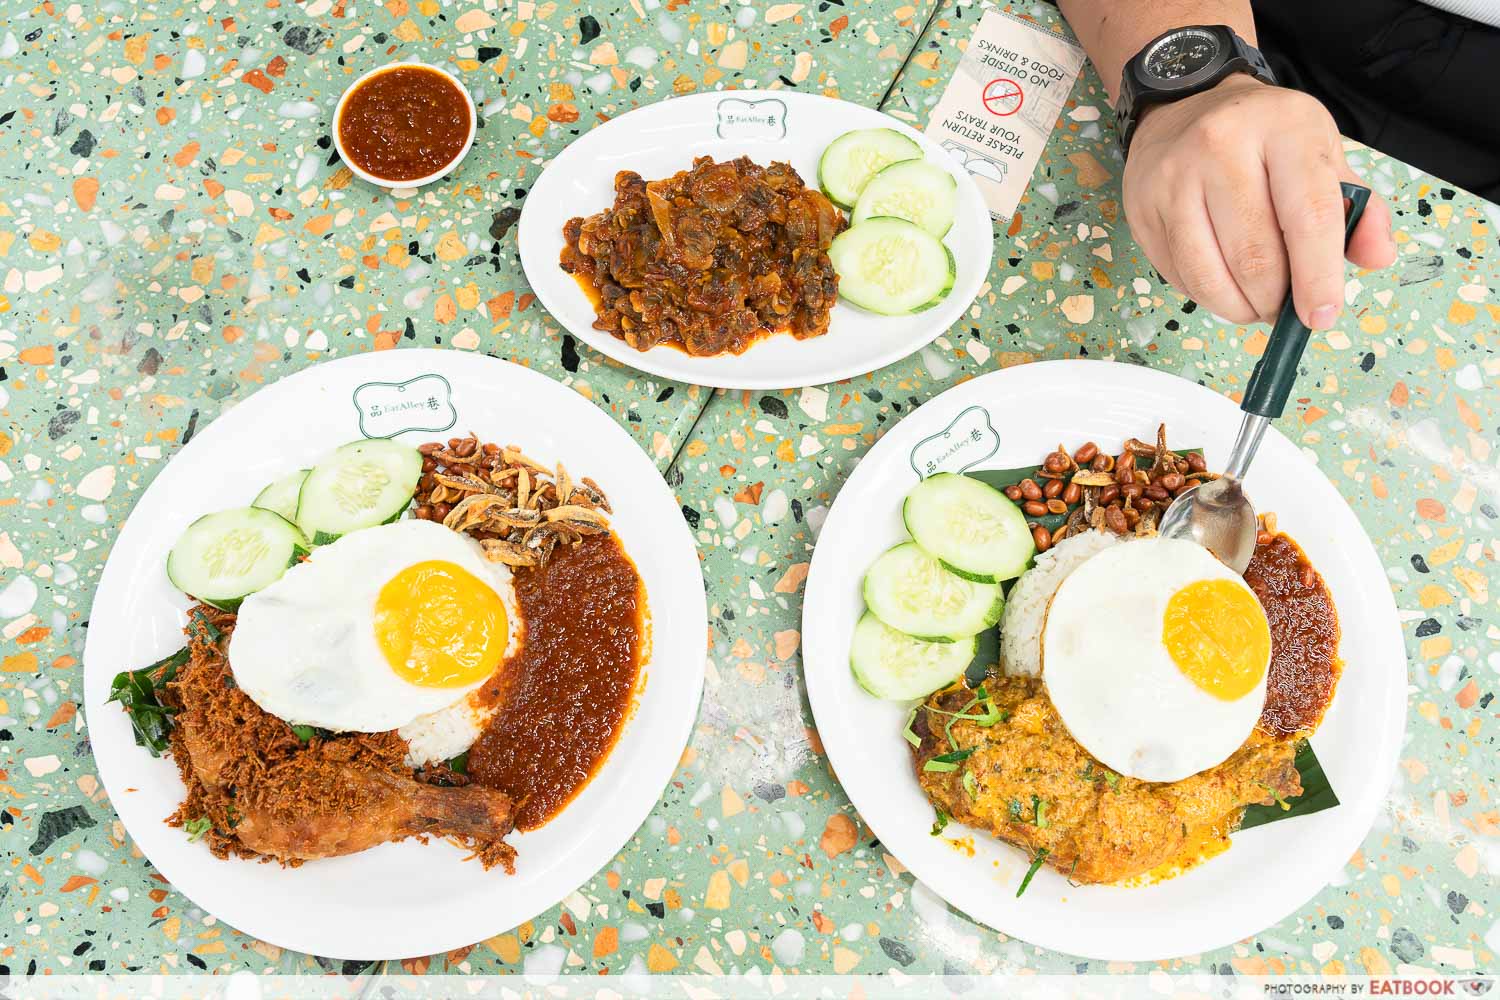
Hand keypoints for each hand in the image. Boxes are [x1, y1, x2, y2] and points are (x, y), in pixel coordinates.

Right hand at [1122, 75, 1394, 328]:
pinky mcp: (1142, 207)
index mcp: (1283, 127)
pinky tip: (1222, 283)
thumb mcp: (1321, 155)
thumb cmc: (1265, 139)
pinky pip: (1178, 276)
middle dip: (1274, 301)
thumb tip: (1376, 258)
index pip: (1308, 215)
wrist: (1185, 105)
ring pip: (1209, 275)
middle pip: (1254, 256)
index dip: (1318, 276)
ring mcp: (1173, 177)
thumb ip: (1358, 209)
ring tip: (1255, 305)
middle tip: (1284, 310)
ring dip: (1238, 309)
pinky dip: (1207, 296)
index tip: (1322, 316)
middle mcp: (1221, 146)